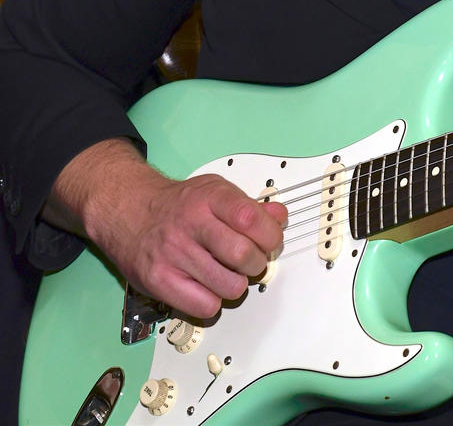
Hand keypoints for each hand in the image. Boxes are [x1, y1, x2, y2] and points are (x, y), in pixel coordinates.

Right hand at [46, 138, 286, 318]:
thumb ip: (250, 206)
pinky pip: (204, 306)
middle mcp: (191, 225)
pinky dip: (214, 301)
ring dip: (238, 285)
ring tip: (229, 274)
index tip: (270, 242)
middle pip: (243, 256)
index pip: (251, 218)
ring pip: (229, 286)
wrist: (127, 211)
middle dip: (257, 264)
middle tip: (251, 262)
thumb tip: (279, 218)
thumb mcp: (216, 191)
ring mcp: (173, 254)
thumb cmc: (179, 204)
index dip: (270, 235)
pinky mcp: (159, 281)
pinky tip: (208, 287)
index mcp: (210, 198)